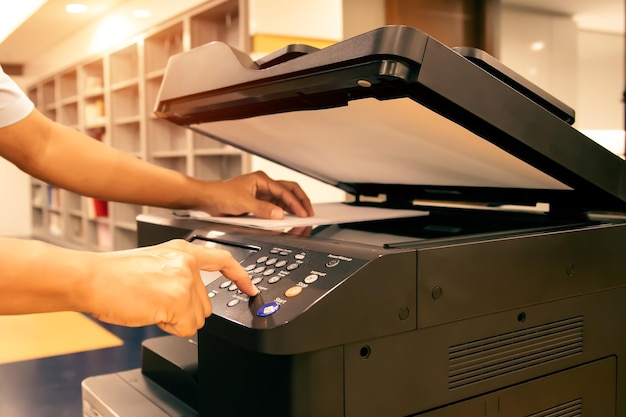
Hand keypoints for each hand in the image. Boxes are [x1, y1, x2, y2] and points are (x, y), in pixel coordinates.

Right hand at [86, 239, 256, 336]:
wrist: (92, 278)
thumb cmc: (114, 274)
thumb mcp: (155, 262)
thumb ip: (179, 273)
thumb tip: (191, 297)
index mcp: (183, 250)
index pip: (223, 260)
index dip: (240, 276)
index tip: (250, 288)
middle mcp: (188, 263)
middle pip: (206, 304)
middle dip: (185, 311)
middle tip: (156, 300)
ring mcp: (184, 281)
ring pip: (196, 319)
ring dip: (175, 320)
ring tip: (151, 304)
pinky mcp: (178, 299)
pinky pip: (186, 328)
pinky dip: (169, 327)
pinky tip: (151, 312)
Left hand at [198, 170, 314, 218]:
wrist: (208, 199)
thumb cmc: (221, 195)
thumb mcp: (243, 203)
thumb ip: (263, 209)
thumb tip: (279, 214)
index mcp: (262, 179)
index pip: (285, 191)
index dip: (296, 203)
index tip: (303, 214)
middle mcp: (264, 184)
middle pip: (289, 191)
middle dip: (300, 202)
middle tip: (309, 213)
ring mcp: (262, 193)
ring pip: (283, 198)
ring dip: (292, 207)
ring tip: (301, 218)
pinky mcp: (259, 201)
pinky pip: (275, 205)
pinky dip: (283, 212)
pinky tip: (287, 218)